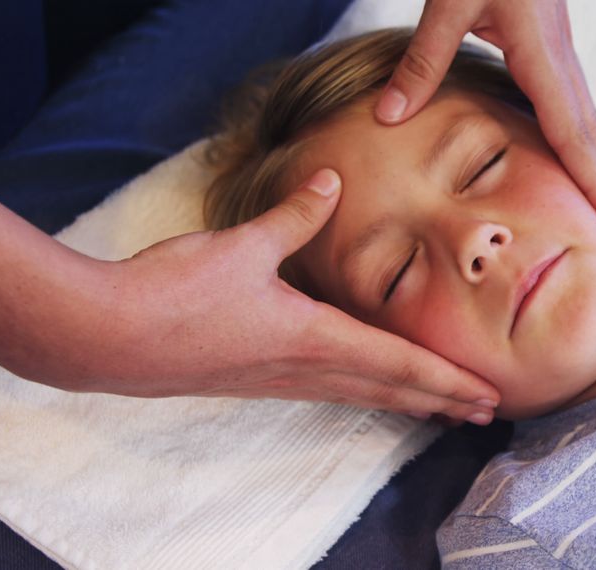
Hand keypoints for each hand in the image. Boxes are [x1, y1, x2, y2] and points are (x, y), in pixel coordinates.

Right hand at [77, 170, 498, 423]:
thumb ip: (294, 215)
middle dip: (443, 401)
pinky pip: (329, 391)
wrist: (107, 338)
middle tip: (487, 411)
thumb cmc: (175, 294)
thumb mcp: (242, 245)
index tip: (488, 396)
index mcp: (316, 339)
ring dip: (408, 403)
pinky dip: (365, 393)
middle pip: (391, 390)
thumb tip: (330, 179)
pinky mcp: (256, 379)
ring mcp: (281, 380)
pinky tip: (365, 390)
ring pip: (362, 395)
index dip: (449, 380)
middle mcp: (306, 368)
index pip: (400, 364)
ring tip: (443, 410)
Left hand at [375, 0, 595, 240]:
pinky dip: (595, 142)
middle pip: (593, 136)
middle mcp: (561, 62)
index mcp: (541, 55)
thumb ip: (423, 60)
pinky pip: (580, 109)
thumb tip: (388, 116)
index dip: (594, 180)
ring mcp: (562, 57)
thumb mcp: (449, 0)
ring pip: (593, 124)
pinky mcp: (553, 52)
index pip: (572, 132)